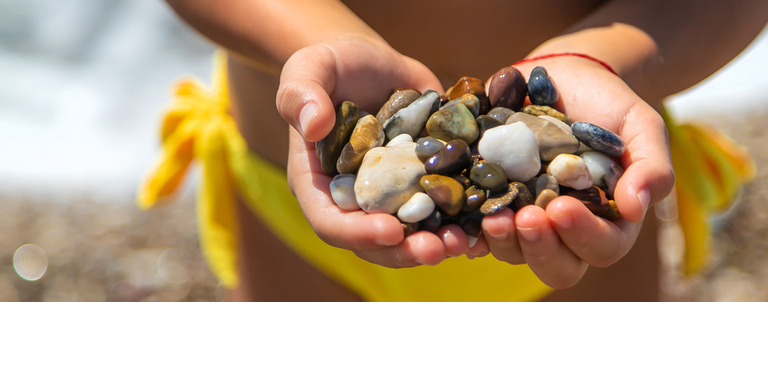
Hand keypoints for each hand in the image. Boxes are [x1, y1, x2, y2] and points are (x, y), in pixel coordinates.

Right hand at [279, 36, 472, 266]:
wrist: (371, 63)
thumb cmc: (331, 65)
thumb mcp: (309, 69)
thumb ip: (302, 95)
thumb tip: (314, 125)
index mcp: (318, 183)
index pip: (330, 222)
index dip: (358, 233)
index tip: (391, 230)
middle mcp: (355, 200)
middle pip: (374, 242)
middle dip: (406, 251)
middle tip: (439, 249)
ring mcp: (391, 197)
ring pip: (411, 235)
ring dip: (438, 243)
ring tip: (466, 241)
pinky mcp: (422, 185)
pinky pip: (440, 211)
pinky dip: (462, 219)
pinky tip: (486, 219)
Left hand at [471, 57, 674, 288]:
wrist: (563, 78)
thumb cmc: (609, 107)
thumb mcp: (641, 127)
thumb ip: (651, 167)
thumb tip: (636, 208)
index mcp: (606, 222)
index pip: (601, 248)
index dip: (583, 236)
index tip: (562, 208)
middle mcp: (563, 231)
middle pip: (555, 266)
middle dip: (539, 248)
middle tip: (525, 218)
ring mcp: (523, 219)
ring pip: (512, 252)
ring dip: (500, 241)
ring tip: (491, 216)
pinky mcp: (489, 202)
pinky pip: (474, 229)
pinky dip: (465, 232)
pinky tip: (456, 224)